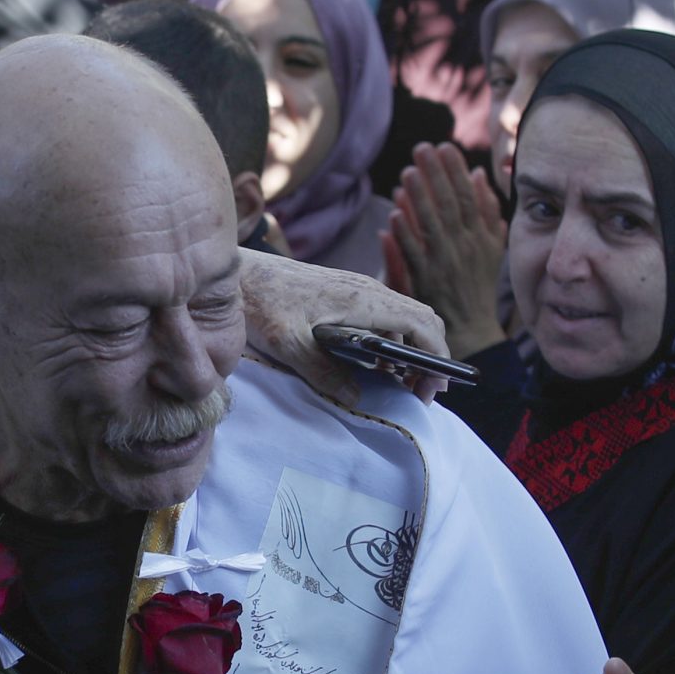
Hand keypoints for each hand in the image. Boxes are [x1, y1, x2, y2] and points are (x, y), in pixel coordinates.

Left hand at [237, 247, 450, 401]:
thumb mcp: (289, 345)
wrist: (238, 274)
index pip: (420, 324)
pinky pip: (384, 317)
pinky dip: (393, 341)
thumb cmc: (260, 302)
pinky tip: (377, 366)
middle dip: (431, 356)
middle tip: (422, 393)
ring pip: (404, 317)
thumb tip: (356, 398)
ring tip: (403, 385)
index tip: (434, 388)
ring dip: (412, 350)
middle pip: (422, 319)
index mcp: (362, 299)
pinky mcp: (345, 294)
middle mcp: (367, 290)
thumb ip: (324, 373)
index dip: (436, 357)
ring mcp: (358, 290)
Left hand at [384, 143, 507, 357]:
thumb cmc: (479, 285)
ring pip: (431, 227)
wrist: (472, 330)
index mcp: (481, 238)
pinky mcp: (425, 283)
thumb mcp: (493, 246)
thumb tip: (479, 174)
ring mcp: (444, 266)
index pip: (468, 197)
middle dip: (435, 176)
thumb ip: (487, 209)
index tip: (445, 147)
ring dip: (419, 200)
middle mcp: (464, 249)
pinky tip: (394, 215)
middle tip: (422, 149)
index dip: (456, 171)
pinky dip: (404, 236)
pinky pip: (414, 256)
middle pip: (449, 206)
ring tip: (407, 173)